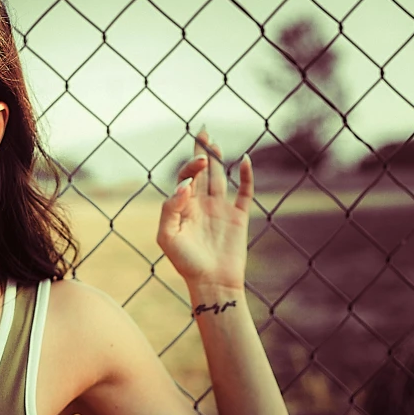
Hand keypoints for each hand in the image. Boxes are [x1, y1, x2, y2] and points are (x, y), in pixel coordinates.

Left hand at [156, 127, 253, 290]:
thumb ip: (170, 208)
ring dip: (218, 159)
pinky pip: (244, 193)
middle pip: (201, 172)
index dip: (188, 169)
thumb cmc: (186, 262)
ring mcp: (221, 210)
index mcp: (183, 208)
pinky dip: (246, 177)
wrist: (212, 283)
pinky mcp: (239, 217)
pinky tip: (245, 161)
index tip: (194, 173)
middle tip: (203, 132)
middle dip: (201, 153)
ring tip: (214, 142)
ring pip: (220, 178)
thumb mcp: (167, 236)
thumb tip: (185, 187)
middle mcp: (202, 205)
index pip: (185, 179)